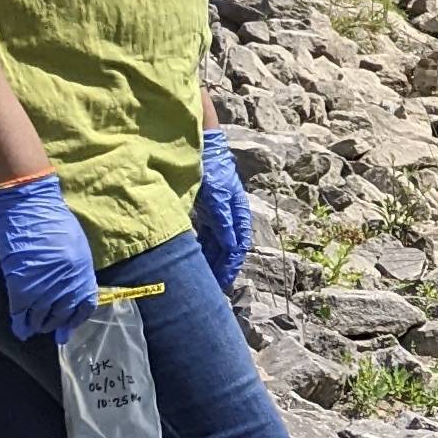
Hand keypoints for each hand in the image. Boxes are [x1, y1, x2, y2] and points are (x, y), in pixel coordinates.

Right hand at [0, 170, 98, 342]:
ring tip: (34, 327)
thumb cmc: (53, 221)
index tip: (68, 327)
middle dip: (55, 324)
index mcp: (83, 273)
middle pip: (62, 314)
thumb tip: (68, 290)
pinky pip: (20, 312)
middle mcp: (66, 284)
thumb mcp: (75, 247)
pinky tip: (20, 329)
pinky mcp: (21, 285)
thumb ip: (75, 270)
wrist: (30, 207)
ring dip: (37, 325)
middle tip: (47, 328)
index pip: (85, 306)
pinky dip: (19, 322)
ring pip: (41, 316)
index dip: (76, 319)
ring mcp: (43, 286)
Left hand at [193, 127, 251, 290]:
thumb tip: (231, 247)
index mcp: (238, 213)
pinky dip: (205, 249)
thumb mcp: (218, 197)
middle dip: (221, 268)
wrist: (202, 150)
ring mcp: (219, 214)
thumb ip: (223, 221)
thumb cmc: (213, 170)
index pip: (236, 246)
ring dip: (213, 261)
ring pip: (218, 244)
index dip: (229, 266)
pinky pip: (208, 236)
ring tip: (206, 278)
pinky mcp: (209, 211)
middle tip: (213, 288)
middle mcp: (231, 216)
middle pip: (228, 249)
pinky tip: (198, 259)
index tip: (221, 284)